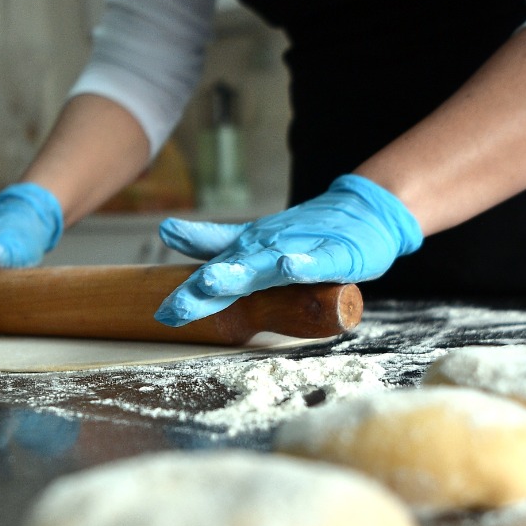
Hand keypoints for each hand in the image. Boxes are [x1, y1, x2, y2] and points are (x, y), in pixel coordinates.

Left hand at [153, 174, 422, 325]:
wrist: (364, 211)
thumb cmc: (308, 232)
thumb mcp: (256, 238)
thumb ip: (217, 240)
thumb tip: (168, 231)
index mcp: (248, 251)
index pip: (211, 270)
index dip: (187, 292)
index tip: (161, 314)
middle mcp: (266, 247)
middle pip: (229, 270)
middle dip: (200, 288)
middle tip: (173, 306)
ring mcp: (299, 248)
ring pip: (264, 263)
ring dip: (239, 271)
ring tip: (213, 280)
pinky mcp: (334, 254)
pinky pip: (316, 260)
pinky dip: (301, 263)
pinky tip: (287, 267)